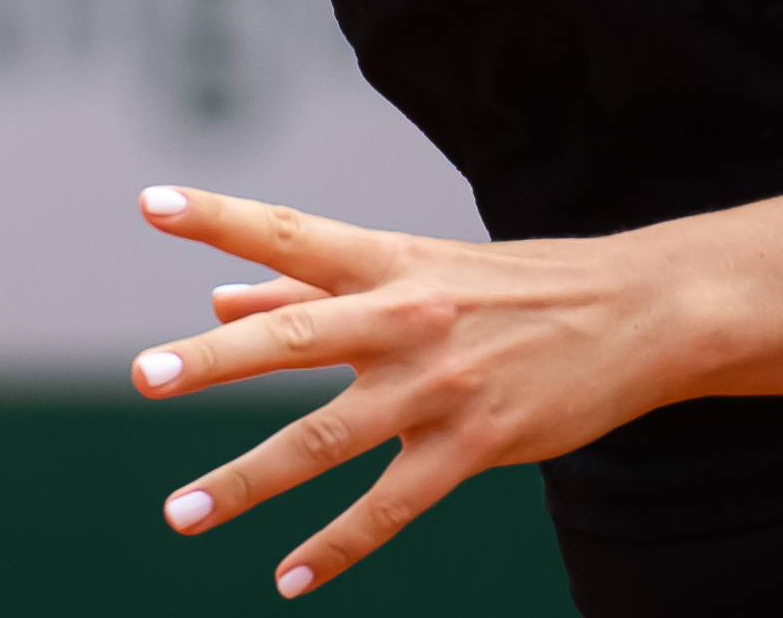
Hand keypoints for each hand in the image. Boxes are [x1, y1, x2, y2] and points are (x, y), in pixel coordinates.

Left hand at [126, 185, 688, 595]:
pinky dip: (335, 547)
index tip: (151, 203)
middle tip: (145, 375)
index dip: (218, 216)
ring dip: (247, 480)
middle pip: (295, 336)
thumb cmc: (513, 286)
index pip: (288, 232)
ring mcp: (439, 386)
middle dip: (215, 360)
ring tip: (181, 514)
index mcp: (387, 261)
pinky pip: (390, 508)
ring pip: (327, 439)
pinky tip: (289, 579)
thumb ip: (312, 285)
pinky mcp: (475, 445)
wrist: (637, 311)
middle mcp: (405, 317)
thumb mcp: (417, 268)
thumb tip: (219, 298)